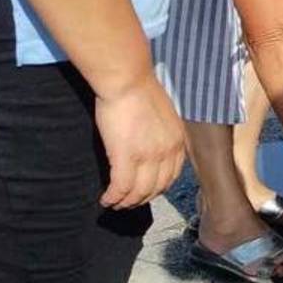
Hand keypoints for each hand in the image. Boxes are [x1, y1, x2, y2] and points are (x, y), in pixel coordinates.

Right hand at [94, 79, 186, 208]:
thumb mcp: (163, 113)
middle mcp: (167, 151)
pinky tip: (105, 199)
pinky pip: (120, 187)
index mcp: (177, 140)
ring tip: (114, 204)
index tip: (146, 192)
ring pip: (138, 192)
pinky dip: (113, 197)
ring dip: (126, 202)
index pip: (172, 175)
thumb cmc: (139, 89)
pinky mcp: (126, 156)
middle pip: (157, 188)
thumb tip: (151, 143)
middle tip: (128, 203)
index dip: (158, 188)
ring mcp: (148, 156)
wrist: (127, 78)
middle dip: (142, 199)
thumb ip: (162, 132)